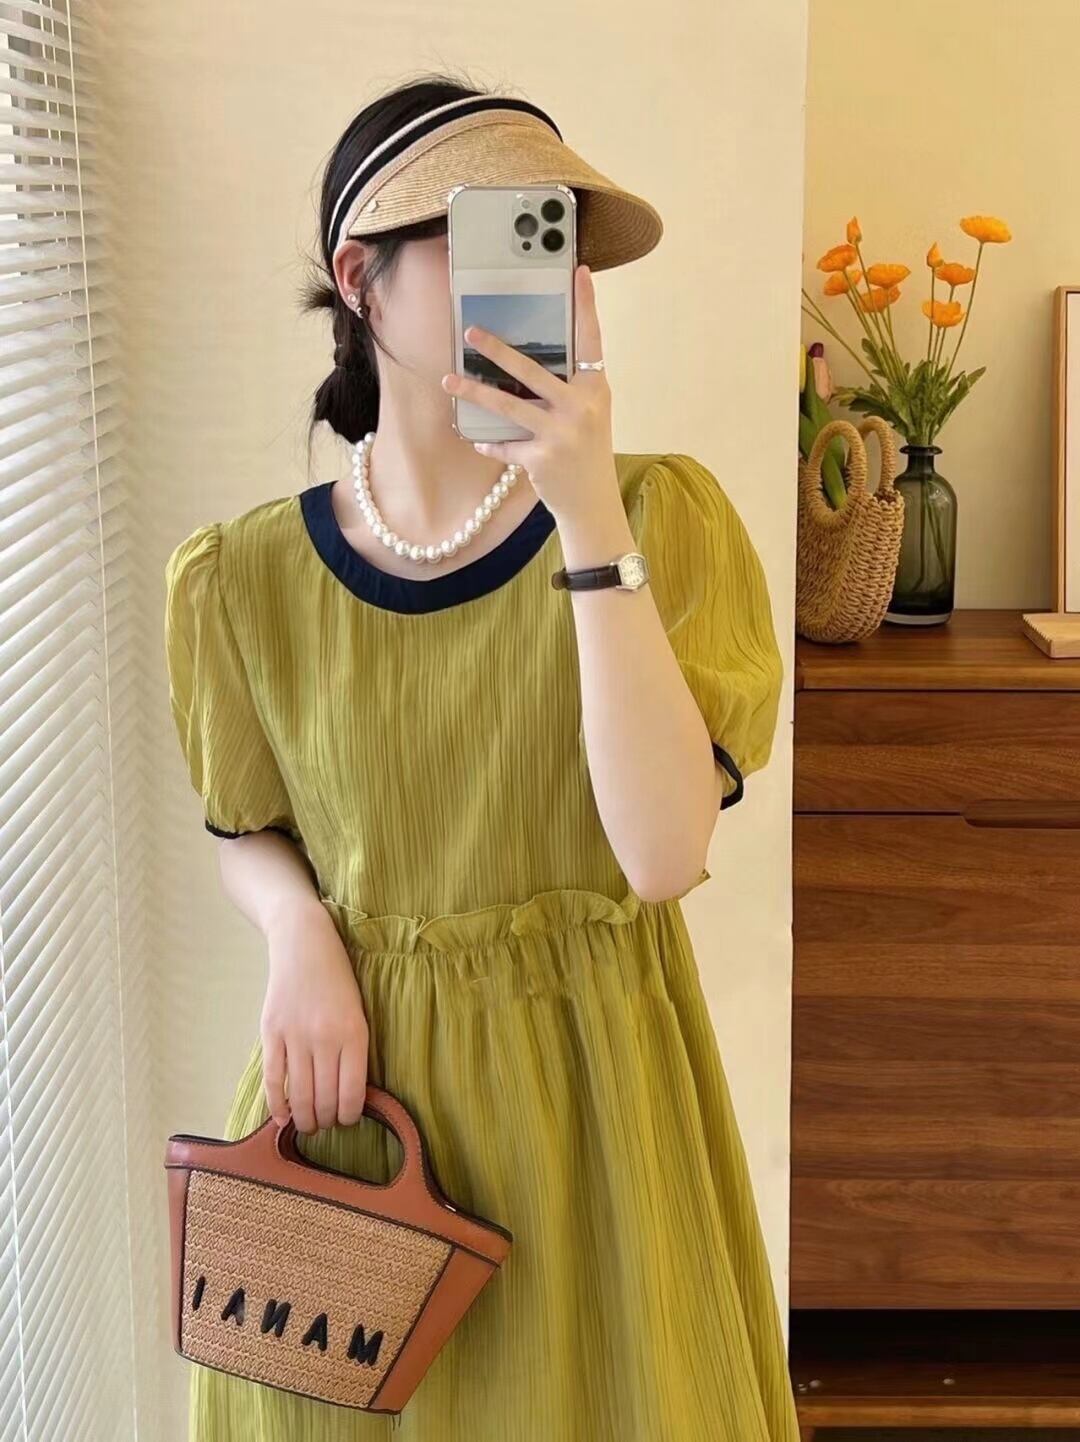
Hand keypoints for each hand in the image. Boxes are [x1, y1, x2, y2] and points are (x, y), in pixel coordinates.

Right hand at [260, 900, 369, 1135]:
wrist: (304, 942)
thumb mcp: (359, 1011)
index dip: (349, 1116)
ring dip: (304, 1118)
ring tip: (308, 1125)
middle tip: (325, 1126)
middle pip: (324, 1098)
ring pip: (299, 1095)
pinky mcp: (271, 1032)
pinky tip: (282, 1117)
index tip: (346, 1120)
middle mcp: (325, 1038)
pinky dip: (277, 1104)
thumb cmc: (338, 978)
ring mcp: (295, 1036)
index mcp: (354, 1033)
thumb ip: (354, 1049)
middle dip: (326, 1121)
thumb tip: (348, 1094)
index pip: (352, 1093)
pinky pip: (273, 1078)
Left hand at [440, 263, 617, 520]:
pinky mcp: (541, 460)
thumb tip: (528, 359)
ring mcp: (561, 435)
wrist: (592, 503)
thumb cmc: (587, 451)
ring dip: (475, 392)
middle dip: (498, 350)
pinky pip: (505, 445)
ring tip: (450, 379)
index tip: (578, 272)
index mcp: (596, 389)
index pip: (591, 339)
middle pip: (534, 370)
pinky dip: (489, 443)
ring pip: (508, 406)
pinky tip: (475, 438)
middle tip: (471, 331)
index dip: (585, 305)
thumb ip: (571, 385)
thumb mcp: (590, 413)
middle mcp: (581, 408)